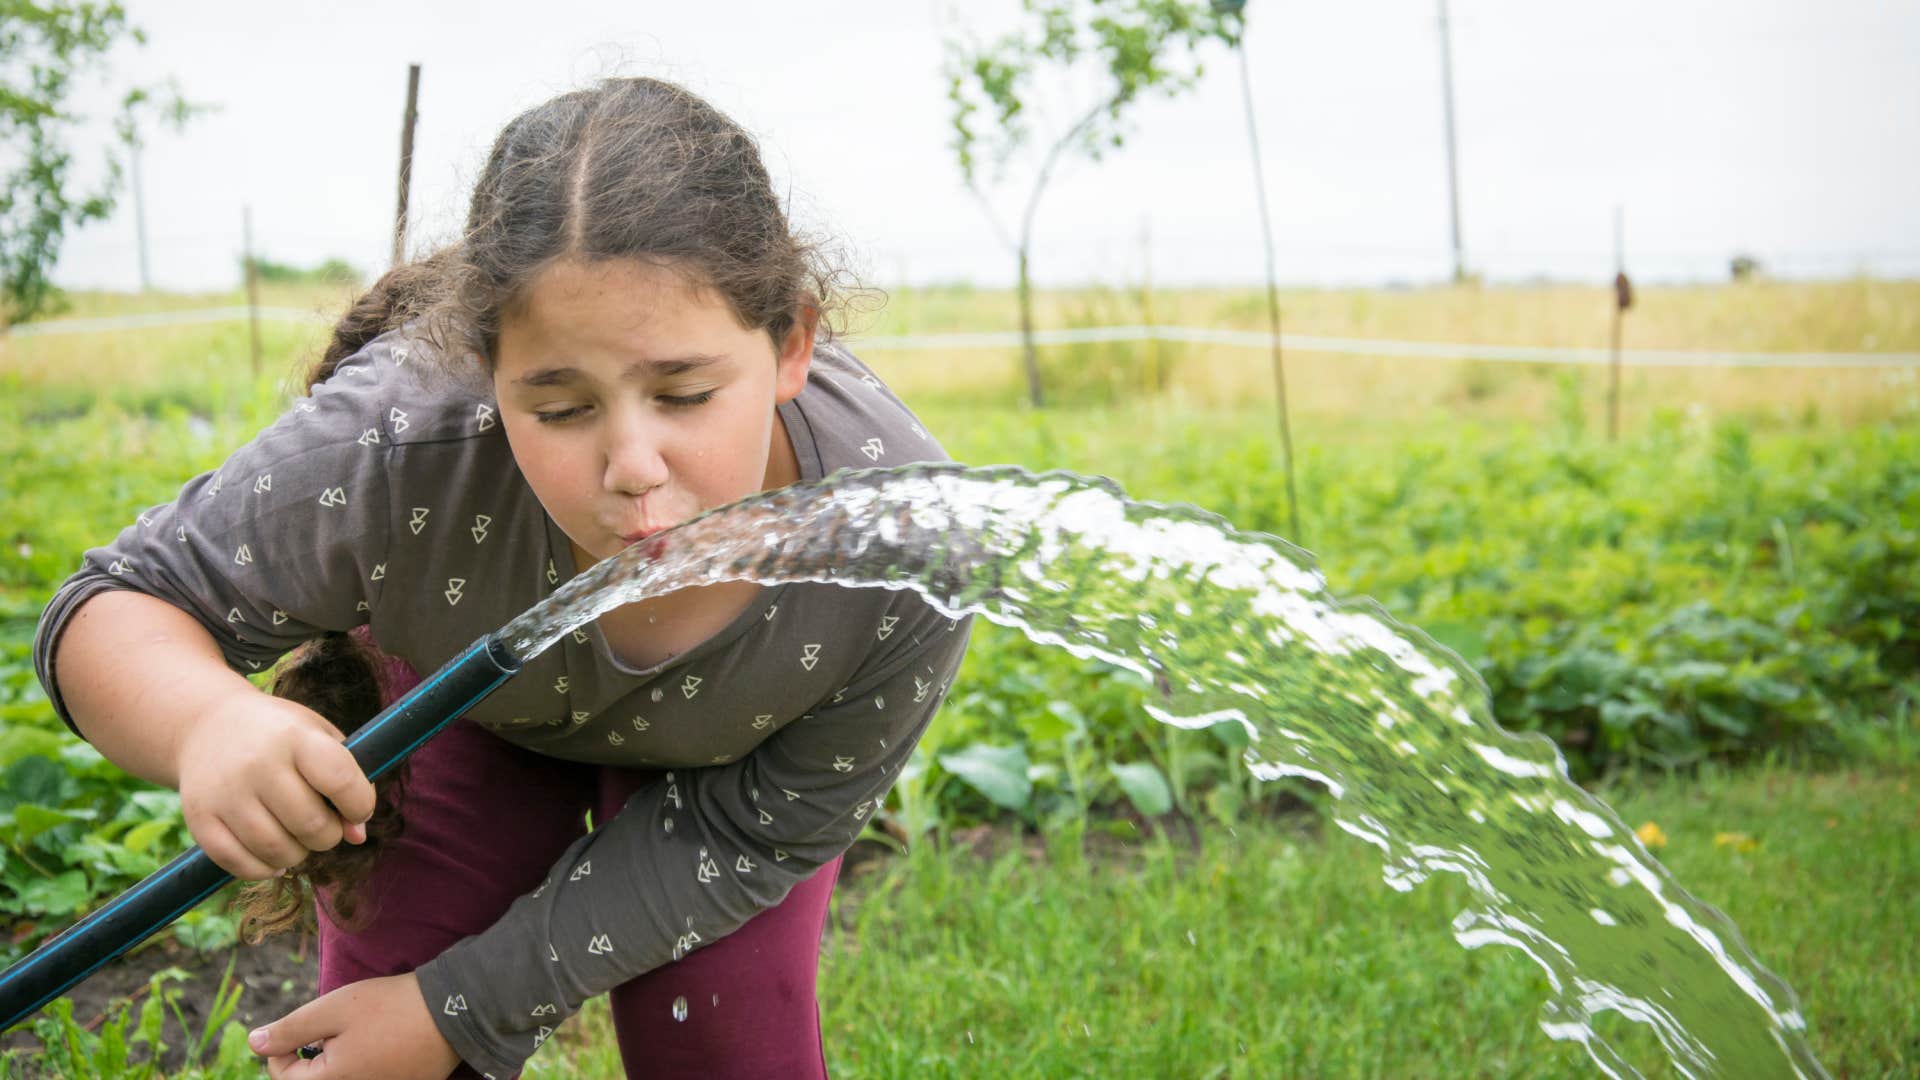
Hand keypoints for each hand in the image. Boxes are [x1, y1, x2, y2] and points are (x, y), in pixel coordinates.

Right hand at [175, 689, 376, 879]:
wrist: (206, 726)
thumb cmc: (280, 736)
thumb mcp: (320, 739)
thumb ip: (348, 782)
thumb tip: (357, 835)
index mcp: (294, 737)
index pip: (341, 780)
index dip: (359, 804)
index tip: (357, 809)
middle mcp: (257, 763)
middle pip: (311, 824)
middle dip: (329, 836)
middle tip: (324, 827)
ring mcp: (225, 793)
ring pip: (277, 851)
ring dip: (298, 855)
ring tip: (297, 838)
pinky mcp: (200, 818)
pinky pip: (240, 864)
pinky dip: (264, 869)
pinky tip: (271, 854)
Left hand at [249, 972, 462, 1078]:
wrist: (453, 1010)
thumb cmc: (390, 1007)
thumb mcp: (334, 1009)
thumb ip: (291, 1029)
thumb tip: (255, 1043)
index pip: (285, 1078)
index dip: (282, 1048)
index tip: (302, 1024)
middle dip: (314, 1054)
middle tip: (334, 1026)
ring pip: (344, 1077)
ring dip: (341, 1058)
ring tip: (362, 1031)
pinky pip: (372, 1076)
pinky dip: (369, 1061)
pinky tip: (384, 1040)